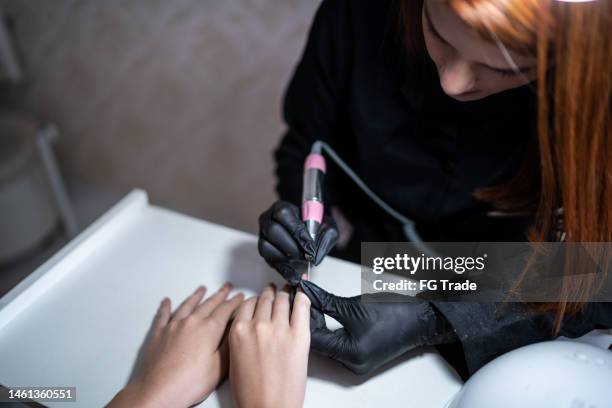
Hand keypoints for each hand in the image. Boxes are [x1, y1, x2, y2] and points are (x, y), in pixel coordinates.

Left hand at [107, 284, 243, 407]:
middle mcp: (191, 322)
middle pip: (209, 303)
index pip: (226, 309)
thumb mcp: (220, 368)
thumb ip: (229, 345)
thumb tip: (236, 328)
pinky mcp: (158, 334)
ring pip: (187, 305)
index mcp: (208, 329)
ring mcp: (173, 326)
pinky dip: (165, 307)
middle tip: (227, 287)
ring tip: (202, 289)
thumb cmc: (188, 384)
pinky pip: (163, 315)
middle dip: (220, 295)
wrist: (158, 392)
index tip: (240, 297)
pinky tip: (167, 301)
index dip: (235, 302)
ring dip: (196, 296)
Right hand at [229, 284, 310, 407]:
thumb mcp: (235, 360)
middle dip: (270, 294)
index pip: (246, 305)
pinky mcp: (299, 336)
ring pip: (282, 300)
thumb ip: (241, 339)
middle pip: (265, 300)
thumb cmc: (251, 394)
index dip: (254, 300)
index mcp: (238, 332)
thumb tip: (250, 328)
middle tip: (274, 290)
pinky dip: (302, 296)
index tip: (258, 299)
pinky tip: (303, 292)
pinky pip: (301, 307)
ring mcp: (279, 329)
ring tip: (288, 290)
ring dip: (285, 293)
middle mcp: (257, 326)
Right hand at [258, 200, 338, 283]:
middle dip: (291, 246)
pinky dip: (282, 267)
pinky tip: (294, 270)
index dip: (297, 231)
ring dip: (285, 257)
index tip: (310, 245)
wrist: (309, 238)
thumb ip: (328, 235)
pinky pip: (267, 259)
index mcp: (282, 208)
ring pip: (266, 246)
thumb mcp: (328, 227)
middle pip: (272, 230)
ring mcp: (263, 235)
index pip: (284, 214)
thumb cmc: (315, 229)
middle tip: (305, 256)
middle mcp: (268, 219)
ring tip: (300, 261)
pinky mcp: (263, 250)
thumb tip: (316, 254)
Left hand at [299, 280, 454, 374]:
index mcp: (351, 353)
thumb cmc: (396, 313)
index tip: (298, 298)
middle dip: (311, 320)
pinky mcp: (361, 355)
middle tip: (304, 299)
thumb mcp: (354, 305)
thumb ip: (326, 300)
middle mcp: (353, 363)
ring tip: (315, 304)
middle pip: (320, 342)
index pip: (315, 337)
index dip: (305, 316)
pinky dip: (332, 329)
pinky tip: (328, 315)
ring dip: (321, 324)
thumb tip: (308, 293)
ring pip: (328, 343)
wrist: (421, 319)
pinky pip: (339, 344)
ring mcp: (357, 361)